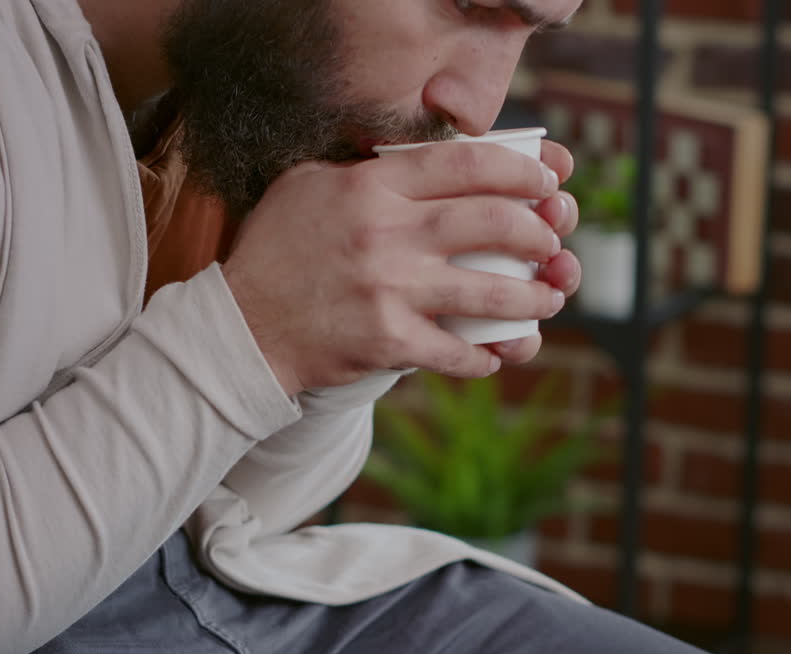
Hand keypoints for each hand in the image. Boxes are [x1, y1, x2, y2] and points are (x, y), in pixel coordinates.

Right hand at [223, 140, 564, 395]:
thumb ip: (364, 168)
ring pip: (490, 292)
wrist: (240, 328)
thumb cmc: (274, 252)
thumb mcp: (307, 185)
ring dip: (534, 297)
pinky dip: (485, 356)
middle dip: (538, 231)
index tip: (545, 181)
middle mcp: (386, 234)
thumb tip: (424, 160)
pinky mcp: (387, 342)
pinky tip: (495, 354)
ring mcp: (389, 290)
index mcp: (371, 186)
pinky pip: (457, 352)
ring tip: (548, 297)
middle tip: (550, 240)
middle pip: (493, 222)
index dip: (520, 170)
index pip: (466, 163)